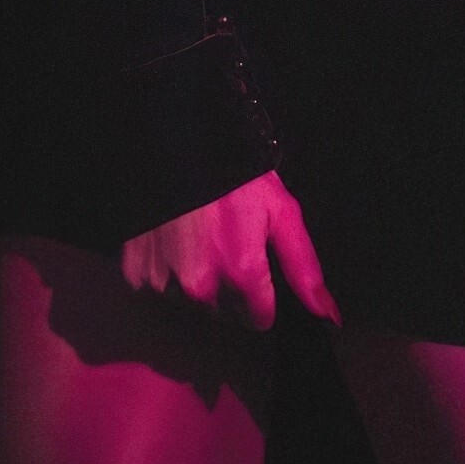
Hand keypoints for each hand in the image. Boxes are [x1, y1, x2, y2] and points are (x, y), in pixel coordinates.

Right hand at [121, 169, 340, 330]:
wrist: (179, 144)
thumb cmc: (237, 176)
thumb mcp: (281, 212)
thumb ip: (303, 267)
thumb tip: (328, 315)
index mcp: (242, 273)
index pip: (259, 319)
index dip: (263, 297)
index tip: (257, 271)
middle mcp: (202, 288)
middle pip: (225, 311)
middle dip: (230, 286)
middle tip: (227, 243)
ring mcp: (165, 283)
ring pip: (191, 301)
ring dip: (197, 279)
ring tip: (200, 237)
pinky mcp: (136, 274)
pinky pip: (157, 286)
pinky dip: (166, 269)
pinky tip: (174, 239)